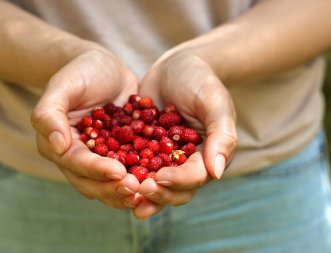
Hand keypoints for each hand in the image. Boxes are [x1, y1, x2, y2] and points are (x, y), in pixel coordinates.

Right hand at [31, 47, 142, 208]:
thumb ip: (50, 113)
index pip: (75, 162)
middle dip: (113, 188)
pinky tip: (158, 182)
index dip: (95, 170)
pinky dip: (140, 179)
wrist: (105, 68)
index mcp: (56, 144)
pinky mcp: (119, 156)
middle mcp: (76, 157)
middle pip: (91, 182)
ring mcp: (99, 158)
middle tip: (136, 190)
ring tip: (147, 192)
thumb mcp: (63, 85)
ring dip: (126, 192)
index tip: (118, 172)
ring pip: (109, 184)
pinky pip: (128, 172)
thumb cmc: (80, 71)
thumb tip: (57, 146)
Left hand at [135, 48, 236, 218]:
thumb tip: (216, 172)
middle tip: (138, 191)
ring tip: (123, 195)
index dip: (178, 181)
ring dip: (140, 193)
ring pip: (154, 184)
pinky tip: (109, 177)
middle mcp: (186, 163)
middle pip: (174, 189)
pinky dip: (125, 174)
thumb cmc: (200, 80)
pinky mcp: (145, 150)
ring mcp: (164, 158)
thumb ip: (221, 135)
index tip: (159, 179)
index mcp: (208, 156)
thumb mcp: (214, 102)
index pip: (195, 176)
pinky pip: (135, 166)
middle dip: (157, 194)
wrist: (176, 66)